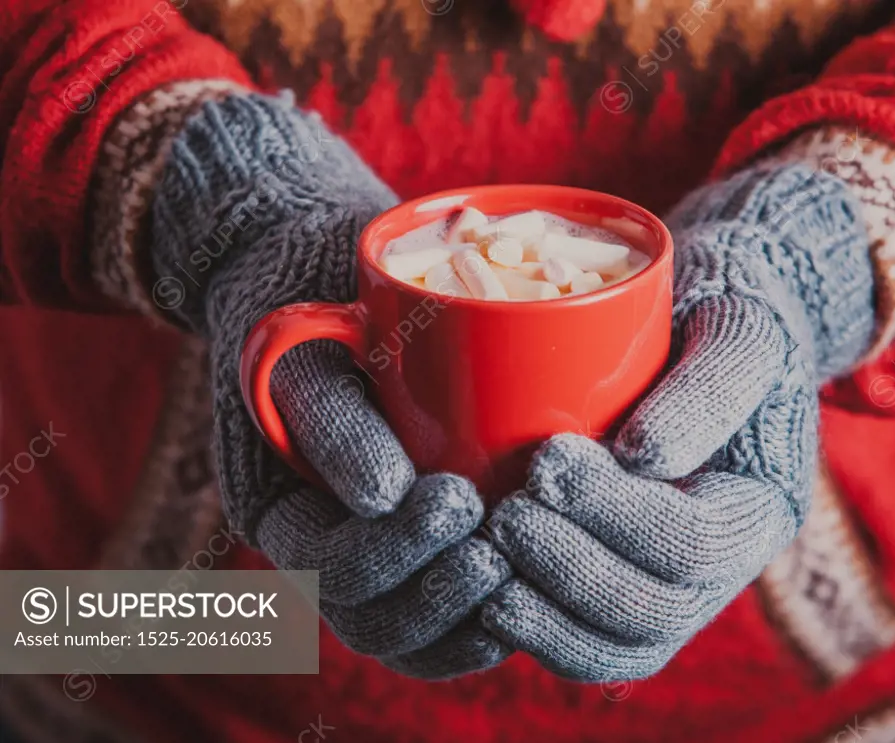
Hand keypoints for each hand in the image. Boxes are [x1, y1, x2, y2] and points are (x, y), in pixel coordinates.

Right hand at [150, 92, 510, 677]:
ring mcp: (378, 553)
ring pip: (416, 635)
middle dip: (438, 596)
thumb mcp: (302, 344)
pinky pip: (454, 614)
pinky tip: (541, 585)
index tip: (457, 497)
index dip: (395, 553)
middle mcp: (330, 547)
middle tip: (497, 547)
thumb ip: (329, 412)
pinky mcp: (427, 544)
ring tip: (524, 568)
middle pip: (374, 622)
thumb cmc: (311, 307)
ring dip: (470, 616)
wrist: (323, 285)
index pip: (329, 571)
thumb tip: (382, 495)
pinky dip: (493, 613)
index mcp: (286, 510)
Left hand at [481, 163, 875, 680]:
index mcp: (761, 508)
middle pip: (656, 613)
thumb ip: (711, 387)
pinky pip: (587, 646)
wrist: (698, 332)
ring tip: (485, 561)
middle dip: (573, 570)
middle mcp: (723, 568)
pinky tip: (485, 596)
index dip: (619, 514)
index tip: (546, 458)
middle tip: (505, 516)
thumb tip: (644, 458)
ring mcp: (672, 589)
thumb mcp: (737, 329)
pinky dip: (536, 632)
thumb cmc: (719, 320)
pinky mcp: (620, 591)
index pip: (696, 541)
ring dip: (547, 617)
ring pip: (618, 648)